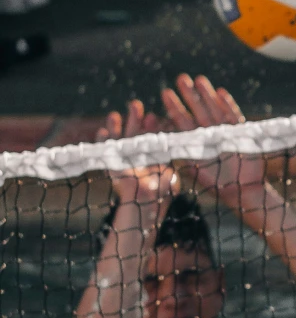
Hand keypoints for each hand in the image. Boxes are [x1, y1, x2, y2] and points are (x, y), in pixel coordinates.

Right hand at [99, 97, 173, 212]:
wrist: (142, 212)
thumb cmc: (159, 198)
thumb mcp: (170, 184)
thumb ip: (171, 175)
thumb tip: (172, 169)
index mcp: (153, 155)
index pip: (152, 136)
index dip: (151, 126)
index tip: (153, 116)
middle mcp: (138, 155)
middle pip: (135, 133)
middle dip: (135, 120)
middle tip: (136, 105)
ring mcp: (123, 160)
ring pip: (119, 140)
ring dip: (116, 127)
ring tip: (114, 115)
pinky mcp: (111, 168)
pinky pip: (105, 154)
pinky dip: (102, 143)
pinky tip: (101, 132)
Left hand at [161, 73, 266, 209]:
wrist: (243, 191)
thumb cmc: (218, 185)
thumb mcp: (195, 171)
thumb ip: (183, 157)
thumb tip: (162, 146)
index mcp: (196, 143)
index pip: (183, 122)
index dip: (175, 107)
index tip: (166, 93)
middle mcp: (209, 135)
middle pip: (198, 111)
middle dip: (190, 95)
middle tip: (181, 79)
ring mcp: (225, 132)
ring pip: (214, 109)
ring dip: (207, 95)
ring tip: (199, 80)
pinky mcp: (241, 134)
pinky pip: (233, 117)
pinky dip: (228, 105)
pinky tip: (221, 93)